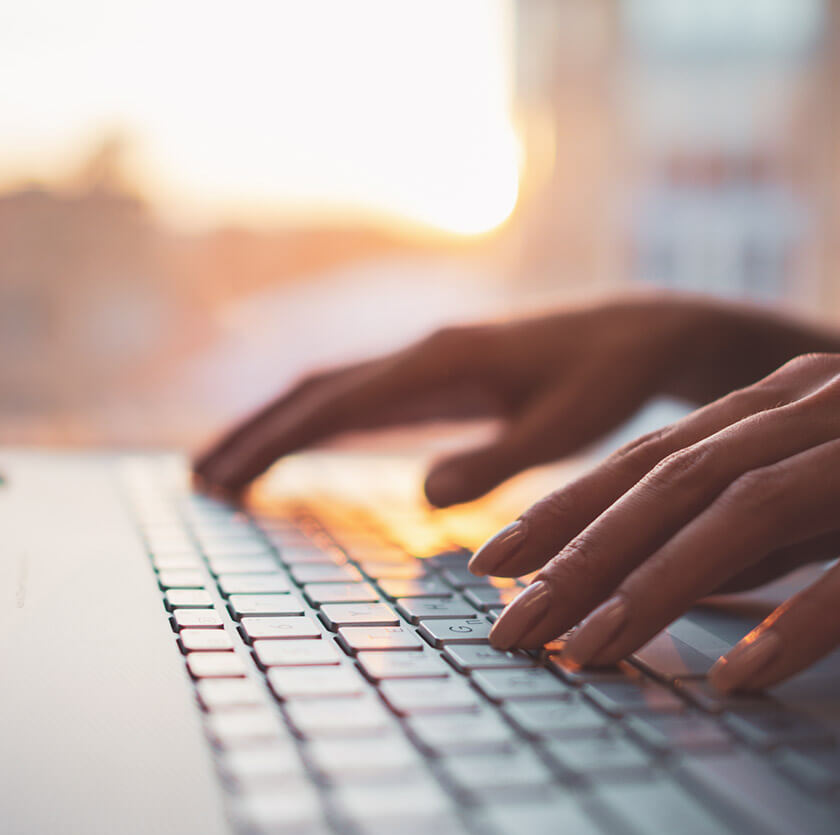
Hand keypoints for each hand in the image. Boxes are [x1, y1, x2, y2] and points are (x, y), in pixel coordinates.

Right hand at [194, 297, 782, 506]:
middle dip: (255, 434)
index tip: (226, 476)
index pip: (336, 403)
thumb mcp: (566, 427)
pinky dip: (314, 425)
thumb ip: (498, 460)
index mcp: (441, 361)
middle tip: (200, 482)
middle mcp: (421, 352)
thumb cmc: (609, 382)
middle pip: (314, 390)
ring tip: (223, 471)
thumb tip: (423, 494)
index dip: (276, 441)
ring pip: (329, 391)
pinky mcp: (438, 376)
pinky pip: (359, 399)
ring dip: (275, 428)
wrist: (640, 335)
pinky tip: (296, 450)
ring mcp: (425, 361)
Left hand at [480, 351, 839, 690]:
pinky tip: (751, 672)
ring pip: (753, 515)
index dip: (567, 508)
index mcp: (790, 398)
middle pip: (678, 483)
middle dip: (582, 557)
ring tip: (597, 653)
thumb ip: (775, 507)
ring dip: (662, 588)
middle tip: (513, 624)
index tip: (495, 563)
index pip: (652, 455)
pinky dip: (807, 616)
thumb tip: (688, 574)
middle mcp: (826, 408)